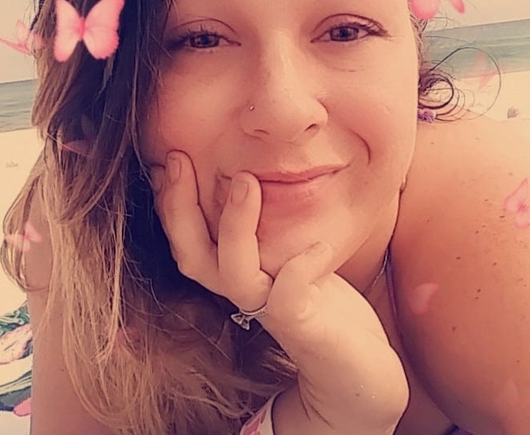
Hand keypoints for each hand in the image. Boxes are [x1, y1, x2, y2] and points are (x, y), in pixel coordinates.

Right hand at [151, 150, 407, 433]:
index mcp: (239, 273)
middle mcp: (246, 293)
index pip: (189, 240)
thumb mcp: (293, 254)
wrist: (357, 371)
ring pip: (234, 274)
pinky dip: (300, 268)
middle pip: (191, 256)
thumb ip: (273, 227)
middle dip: (178, 207)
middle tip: (176, 159)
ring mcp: (272, 311)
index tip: (172, 158)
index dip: (172, 202)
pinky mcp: (302, 327)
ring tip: (246, 182)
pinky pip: (290, 297)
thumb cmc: (322, 302)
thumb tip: (255, 175)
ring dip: (235, 227)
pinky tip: (318, 245)